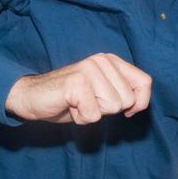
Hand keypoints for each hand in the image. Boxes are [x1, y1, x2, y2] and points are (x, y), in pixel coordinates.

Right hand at [4, 53, 151, 124]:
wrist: (32, 98)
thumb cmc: (70, 99)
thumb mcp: (102, 94)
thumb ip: (122, 93)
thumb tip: (139, 104)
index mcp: (111, 61)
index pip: (145, 82)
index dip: (139, 102)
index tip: (127, 111)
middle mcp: (102, 61)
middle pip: (127, 99)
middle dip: (107, 110)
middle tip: (87, 102)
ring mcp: (89, 69)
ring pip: (112, 107)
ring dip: (93, 113)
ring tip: (78, 103)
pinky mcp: (76, 82)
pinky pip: (93, 114)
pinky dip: (81, 118)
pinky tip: (69, 107)